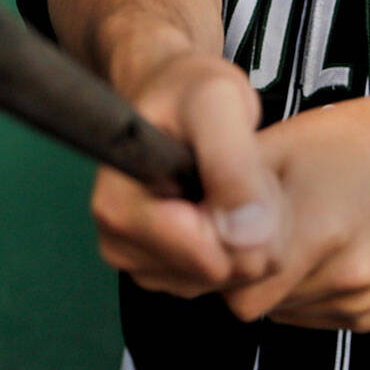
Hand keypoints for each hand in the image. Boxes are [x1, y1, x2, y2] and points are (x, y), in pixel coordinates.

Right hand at [91, 50, 283, 297]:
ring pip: (234, 278)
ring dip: (252, 230)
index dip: (237, 214)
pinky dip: (246, 242)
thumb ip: (232, 162)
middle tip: (241, 166)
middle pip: (223, 271)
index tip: (232, 164)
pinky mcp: (168, 273)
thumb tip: (247, 236)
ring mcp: (143, 264)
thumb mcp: (217, 102)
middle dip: (251, 223)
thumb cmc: (188, 90)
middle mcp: (119, 244)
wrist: (174, 93)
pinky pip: (233, 279)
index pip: (203, 253)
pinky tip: (230, 201)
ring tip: (232, 178)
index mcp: (117, 206)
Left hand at [223, 91, 369, 329]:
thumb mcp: (272, 148)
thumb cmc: (340, 144)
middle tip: (250, 233)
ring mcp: (361, 298)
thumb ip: (223, 193)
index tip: (219, 234)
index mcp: (318, 230)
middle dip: (240, 273)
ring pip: (278, 311)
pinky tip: (314, 253)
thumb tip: (178, 226)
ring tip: (292, 234)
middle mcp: (345, 273)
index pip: (234, 282)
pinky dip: (299, 291)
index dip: (218, 259)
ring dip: (271, 282)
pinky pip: (308, 316)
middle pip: (253, 303)